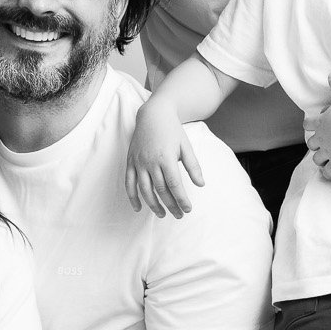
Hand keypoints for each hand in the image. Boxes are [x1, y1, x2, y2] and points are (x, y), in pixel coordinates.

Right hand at [126, 103, 203, 217]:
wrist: (153, 114)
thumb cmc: (172, 130)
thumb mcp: (186, 146)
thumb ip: (193, 166)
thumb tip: (201, 184)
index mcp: (166, 157)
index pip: (174, 184)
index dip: (181, 199)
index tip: (187, 209)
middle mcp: (150, 161)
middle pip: (161, 189)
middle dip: (170, 205)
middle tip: (179, 215)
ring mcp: (139, 162)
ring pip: (144, 189)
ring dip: (153, 205)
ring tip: (162, 215)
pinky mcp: (130, 161)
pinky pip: (129, 183)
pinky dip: (132, 197)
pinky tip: (138, 208)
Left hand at [306, 72, 330, 180]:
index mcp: (321, 122)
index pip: (308, 123)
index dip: (308, 123)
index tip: (308, 123)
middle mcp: (322, 138)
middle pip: (311, 143)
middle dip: (313, 143)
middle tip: (317, 143)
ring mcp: (329, 151)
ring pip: (317, 158)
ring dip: (318, 158)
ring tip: (321, 159)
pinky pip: (329, 171)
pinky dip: (327, 173)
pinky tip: (329, 173)